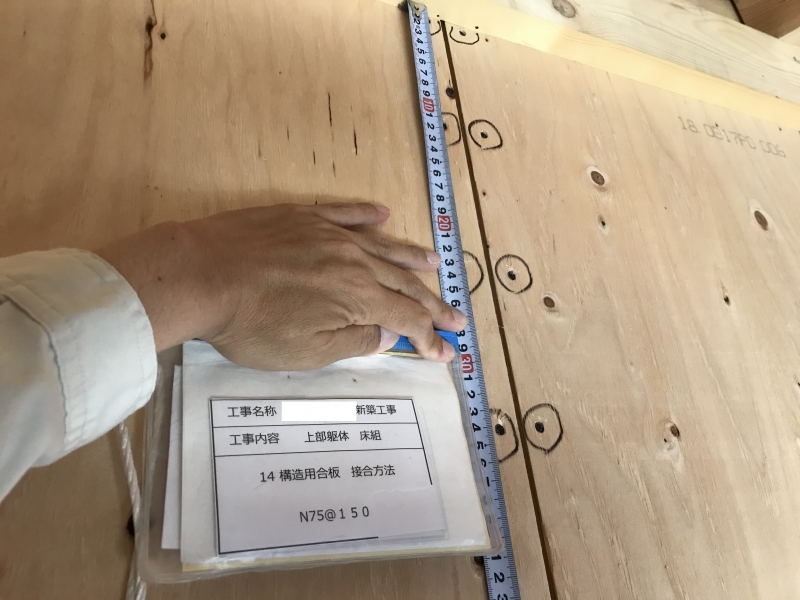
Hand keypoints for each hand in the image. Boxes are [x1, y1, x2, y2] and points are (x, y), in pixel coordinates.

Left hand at [97, 203, 465, 369]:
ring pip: (381, 245)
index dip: (428, 337)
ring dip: (411, 257)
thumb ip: (353, 342)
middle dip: (432, 303)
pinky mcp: (302, 216)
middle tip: (457, 316)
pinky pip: (344, 213)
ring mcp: (328, 234)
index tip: (446, 352)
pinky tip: (383, 214)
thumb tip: (387, 335)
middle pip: (402, 282)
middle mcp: (353, 261)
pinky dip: (366, 215)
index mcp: (357, 296)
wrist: (201, 275)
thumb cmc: (250, 324)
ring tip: (435, 264)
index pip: (405, 318)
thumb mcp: (305, 352)